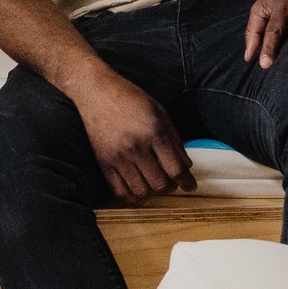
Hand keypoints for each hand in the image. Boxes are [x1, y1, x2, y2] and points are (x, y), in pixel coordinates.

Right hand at [72, 65, 194, 202]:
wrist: (96, 91)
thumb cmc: (130, 99)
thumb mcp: (160, 112)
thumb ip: (175, 140)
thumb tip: (185, 165)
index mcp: (154, 132)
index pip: (175, 169)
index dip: (187, 182)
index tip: (190, 186)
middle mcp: (136, 146)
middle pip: (160, 183)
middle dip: (171, 188)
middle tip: (173, 184)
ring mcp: (118, 156)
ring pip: (141, 191)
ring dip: (153, 193)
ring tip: (156, 185)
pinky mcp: (103, 162)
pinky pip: (119, 191)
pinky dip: (132, 197)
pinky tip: (139, 191)